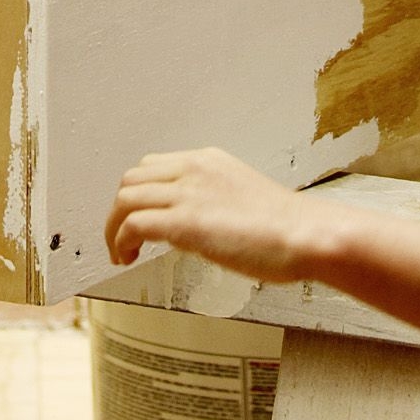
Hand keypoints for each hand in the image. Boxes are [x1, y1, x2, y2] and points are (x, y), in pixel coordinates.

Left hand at [104, 148, 317, 284]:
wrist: (306, 235)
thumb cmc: (286, 227)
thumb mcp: (243, 197)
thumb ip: (215, 201)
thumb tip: (200, 224)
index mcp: (208, 161)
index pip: (153, 166)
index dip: (139, 195)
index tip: (138, 218)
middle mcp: (193, 169)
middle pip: (132, 179)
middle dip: (120, 210)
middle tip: (124, 238)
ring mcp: (188, 194)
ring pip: (125, 198)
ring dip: (113, 228)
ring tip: (120, 253)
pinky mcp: (186, 222)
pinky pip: (133, 225)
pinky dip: (120, 242)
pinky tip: (126, 259)